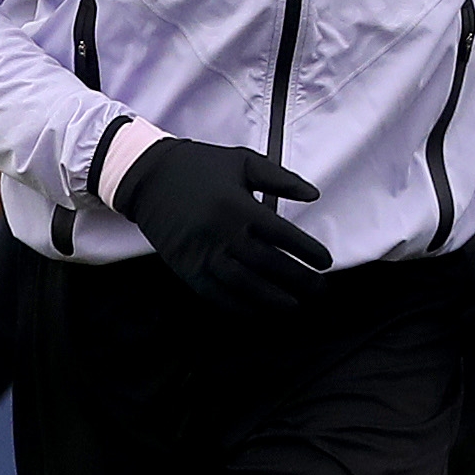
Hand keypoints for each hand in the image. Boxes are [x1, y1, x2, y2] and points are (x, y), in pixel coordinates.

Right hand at [109, 137, 329, 309]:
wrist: (149, 177)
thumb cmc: (200, 167)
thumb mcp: (243, 161)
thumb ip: (281, 179)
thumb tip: (314, 195)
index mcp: (239, 206)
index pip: (283, 235)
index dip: (308, 251)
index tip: (325, 262)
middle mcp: (222, 233)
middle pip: (269, 264)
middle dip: (298, 280)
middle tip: (319, 290)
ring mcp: (203, 254)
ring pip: (244, 285)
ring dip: (272, 299)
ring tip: (294, 306)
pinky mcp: (186, 268)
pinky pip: (215, 295)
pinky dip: (238, 307)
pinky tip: (257, 312)